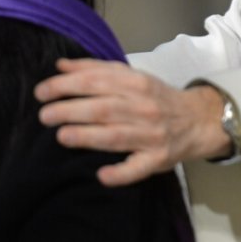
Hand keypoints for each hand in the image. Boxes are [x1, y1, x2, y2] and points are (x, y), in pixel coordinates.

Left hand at [35, 58, 228, 186]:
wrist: (198, 120)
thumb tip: (61, 66)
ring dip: (88, 136)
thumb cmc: (157, 97)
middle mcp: (144, 108)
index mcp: (137, 84)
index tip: (42, 91)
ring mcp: (152, 135)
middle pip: (104, 108)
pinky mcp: (157, 159)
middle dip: (71, 110)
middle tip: (45, 115)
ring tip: (62, 136)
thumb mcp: (132, 77)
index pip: (97, 82)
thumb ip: (97, 70)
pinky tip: (102, 175)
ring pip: (116, 136)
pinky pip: (138, 168)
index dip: (67, 86)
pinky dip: (121, 173)